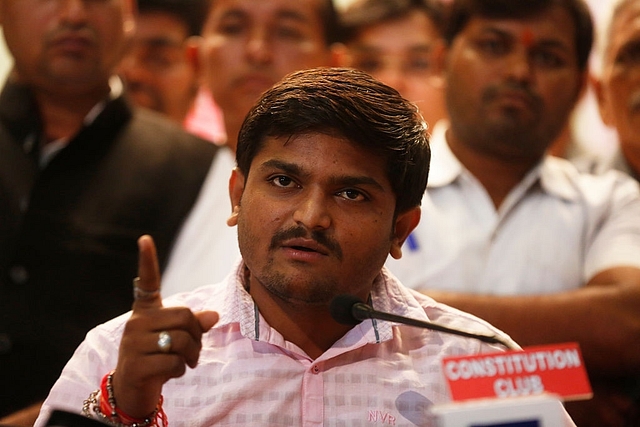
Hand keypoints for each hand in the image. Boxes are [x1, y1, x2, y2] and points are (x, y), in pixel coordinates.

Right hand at [112, 235, 218, 417]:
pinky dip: (181, 370)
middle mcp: (136, 323)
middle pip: (185, 316)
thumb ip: (195, 324)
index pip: (147, 281)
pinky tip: (171, 372)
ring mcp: (133, 344)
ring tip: (185, 362)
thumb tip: (213, 315)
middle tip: (192, 351)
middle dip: (197, 336)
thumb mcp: (177, 338)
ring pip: (182, 341)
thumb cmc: (159, 357)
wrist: (133, 390)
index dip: (147, 260)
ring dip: (192, 356)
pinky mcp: (136, 365)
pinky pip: (174, 362)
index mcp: (145, 311)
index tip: (145, 238)